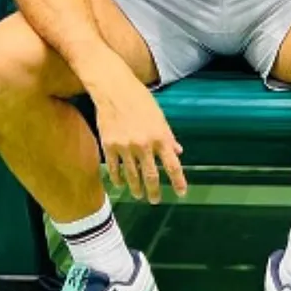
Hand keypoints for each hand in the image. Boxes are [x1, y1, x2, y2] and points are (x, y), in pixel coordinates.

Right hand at [87, 59, 186, 202]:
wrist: (115, 90)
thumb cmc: (141, 100)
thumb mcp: (160, 117)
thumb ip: (168, 137)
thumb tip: (178, 152)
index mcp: (160, 137)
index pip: (173, 165)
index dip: (178, 181)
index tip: (181, 193)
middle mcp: (144, 145)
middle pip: (151, 176)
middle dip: (154, 192)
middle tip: (155, 201)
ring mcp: (125, 146)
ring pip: (132, 175)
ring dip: (136, 188)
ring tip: (139, 195)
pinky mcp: (109, 145)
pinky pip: (114, 168)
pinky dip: (118, 179)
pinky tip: (120, 184)